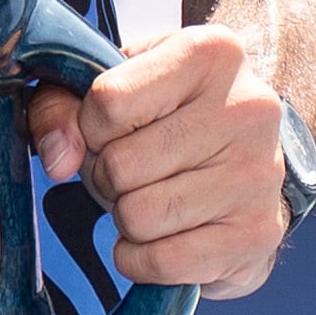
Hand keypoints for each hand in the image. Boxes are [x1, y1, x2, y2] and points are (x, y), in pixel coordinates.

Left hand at [25, 23, 292, 299]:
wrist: (248, 162)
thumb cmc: (170, 117)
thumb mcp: (114, 84)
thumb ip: (61, 106)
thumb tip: (57, 159)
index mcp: (210, 54)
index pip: (108, 102)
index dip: (89, 126)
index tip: (110, 129)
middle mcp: (247, 109)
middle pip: (121, 164)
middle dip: (107, 175)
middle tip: (133, 171)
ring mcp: (258, 175)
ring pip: (139, 216)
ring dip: (126, 216)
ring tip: (152, 196)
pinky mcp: (257, 234)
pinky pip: (162, 261)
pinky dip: (142, 257)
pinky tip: (162, 235)